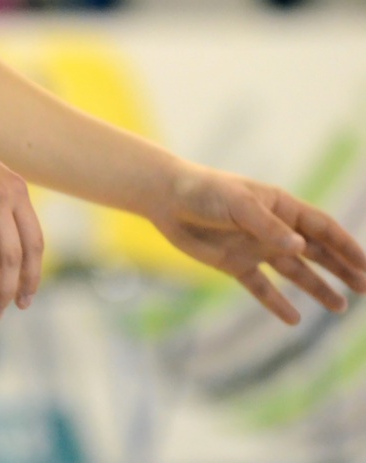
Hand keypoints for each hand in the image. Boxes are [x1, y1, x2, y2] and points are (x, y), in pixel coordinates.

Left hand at [150, 161, 365, 323]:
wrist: (166, 198)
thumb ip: (267, 225)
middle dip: (341, 267)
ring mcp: (255, 247)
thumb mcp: (237, 203)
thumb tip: (300, 246)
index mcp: (279, 206)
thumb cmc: (204, 191)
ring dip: (317, 287)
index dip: (345, 245)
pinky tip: (294, 319)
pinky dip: (277, 303)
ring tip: (341, 307)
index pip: (321, 228)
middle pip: (315, 251)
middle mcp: (272, 228)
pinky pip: (261, 288)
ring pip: (294, 271)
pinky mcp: (234, 264)